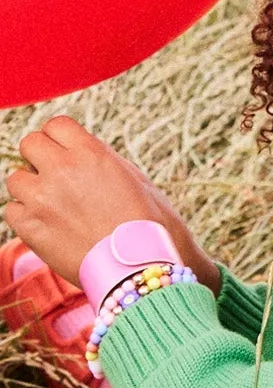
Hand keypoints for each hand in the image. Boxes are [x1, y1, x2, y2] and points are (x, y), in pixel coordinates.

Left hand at [5, 117, 219, 290]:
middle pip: (29, 143)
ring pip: (15, 178)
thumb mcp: (131, 176)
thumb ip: (98, 158)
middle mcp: (62, 170)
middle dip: (40, 156)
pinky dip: (25, 214)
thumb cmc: (145, 219)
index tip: (66, 150)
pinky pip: (11, 210)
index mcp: (91, 152)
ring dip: (30, 187)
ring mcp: (41, 199)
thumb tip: (75, 151)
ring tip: (52, 203)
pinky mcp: (29, 227)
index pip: (56, 124)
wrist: (139, 263)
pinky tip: (47, 223)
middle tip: (54, 174)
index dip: (60, 137)